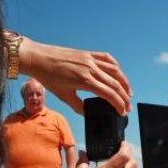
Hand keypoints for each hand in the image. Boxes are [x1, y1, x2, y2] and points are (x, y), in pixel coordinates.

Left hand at [18, 36, 132, 115]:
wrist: (38, 58)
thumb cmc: (48, 77)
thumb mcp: (64, 95)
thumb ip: (78, 106)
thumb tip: (89, 113)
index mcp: (85, 80)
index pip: (109, 94)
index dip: (118, 104)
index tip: (122, 112)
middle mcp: (91, 68)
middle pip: (115, 84)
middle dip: (124, 97)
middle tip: (128, 106)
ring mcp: (90, 59)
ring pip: (115, 70)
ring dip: (124, 82)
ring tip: (128, 92)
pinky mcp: (88, 53)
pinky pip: (107, 58)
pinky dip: (115, 67)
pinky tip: (118, 73)